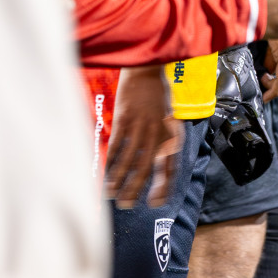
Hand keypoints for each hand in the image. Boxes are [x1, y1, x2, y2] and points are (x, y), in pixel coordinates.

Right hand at [104, 64, 182, 208]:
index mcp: (172, 135)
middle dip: (136, 189)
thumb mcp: (168, 121)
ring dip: (120, 180)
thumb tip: (155, 166)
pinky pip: (118, 146)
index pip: (170, 167)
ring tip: (112, 195)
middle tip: (127, 205)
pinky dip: (111, 164)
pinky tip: (105, 176)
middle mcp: (159, 133)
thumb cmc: (157, 99)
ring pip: (130, 160)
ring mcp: (141, 126)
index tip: (155, 204)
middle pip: (148, 167)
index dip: (163, 187)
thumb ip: (163, 142)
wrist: (147, 71)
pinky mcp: (126, 119)